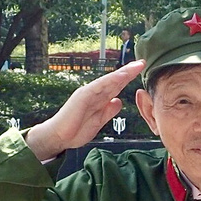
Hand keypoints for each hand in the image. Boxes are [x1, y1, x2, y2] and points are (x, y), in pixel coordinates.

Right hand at [26, 59, 144, 161]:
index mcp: (99, 99)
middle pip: (114, 81)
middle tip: (142, 63)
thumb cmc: (76, 130)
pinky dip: (110, 80)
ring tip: (135, 66)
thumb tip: (118, 101)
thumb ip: (108, 112)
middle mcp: (94, 93)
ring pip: (108, 81)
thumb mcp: (98, 121)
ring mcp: (88, 93)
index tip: (140, 72)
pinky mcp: (82, 96)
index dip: (128, 79)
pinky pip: (98, 87)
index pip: (116, 87)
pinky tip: (120, 76)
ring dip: (122, 73)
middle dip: (129, 72)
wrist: (59, 137)